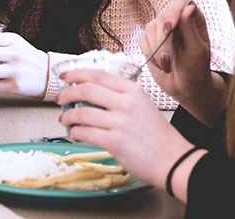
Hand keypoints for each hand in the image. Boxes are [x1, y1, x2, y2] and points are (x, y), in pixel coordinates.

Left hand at [56, 68, 191, 188]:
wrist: (173, 160)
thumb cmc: (158, 136)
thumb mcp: (142, 105)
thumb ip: (121, 96)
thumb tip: (90, 93)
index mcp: (132, 90)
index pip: (98, 75)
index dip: (77, 73)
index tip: (65, 77)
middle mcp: (126, 102)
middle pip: (87, 89)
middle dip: (68, 93)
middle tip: (60, 99)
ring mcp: (120, 122)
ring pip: (83, 112)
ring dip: (68, 116)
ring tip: (65, 119)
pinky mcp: (115, 142)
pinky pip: (85, 133)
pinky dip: (75, 132)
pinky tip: (74, 134)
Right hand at [141, 0, 223, 124]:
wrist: (185, 88)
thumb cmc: (197, 70)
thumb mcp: (197, 51)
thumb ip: (191, 29)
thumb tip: (188, 7)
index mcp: (192, 18)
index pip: (180, 1)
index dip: (173, 10)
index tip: (170, 26)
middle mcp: (176, 19)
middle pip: (161, 17)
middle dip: (163, 41)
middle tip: (167, 60)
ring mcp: (161, 29)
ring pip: (149, 29)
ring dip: (156, 51)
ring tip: (167, 66)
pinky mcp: (149, 40)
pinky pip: (142, 40)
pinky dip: (150, 54)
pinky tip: (161, 65)